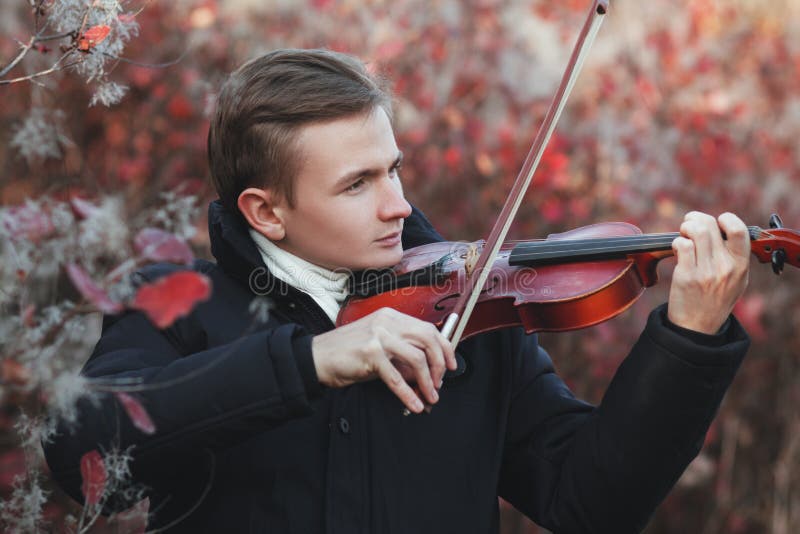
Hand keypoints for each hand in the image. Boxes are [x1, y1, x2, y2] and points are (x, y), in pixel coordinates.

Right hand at [311, 308, 456, 413]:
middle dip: (439, 365)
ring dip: (427, 382)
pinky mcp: (370, 353)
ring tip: (429, 397)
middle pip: (428, 340)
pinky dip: (408, 394)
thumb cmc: (346, 353)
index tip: (451, 365)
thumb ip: (401, 355)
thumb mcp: (379, 347)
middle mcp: (387, 322)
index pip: (428, 328)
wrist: (316, 357)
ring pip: (417, 358)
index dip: (445, 348)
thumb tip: (426, 375)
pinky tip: (413, 404)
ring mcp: (378, 336)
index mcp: (391, 317)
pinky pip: (396, 377)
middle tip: (439, 384)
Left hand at [668, 211, 749, 333]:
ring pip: (696, 232)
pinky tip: (676, 249)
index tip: (717, 221)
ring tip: (683, 234)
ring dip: (685, 227)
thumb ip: (734, 256)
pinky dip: (677, 242)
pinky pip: (682, 246)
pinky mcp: (686, 276)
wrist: (697, 326)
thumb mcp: (737, 280)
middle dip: (696, 219)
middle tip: (689, 225)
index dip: (726, 219)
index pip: (739, 230)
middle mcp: (725, 267)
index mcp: (740, 265)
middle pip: (710, 226)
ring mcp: (706, 272)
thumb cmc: (715, 300)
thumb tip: (722, 229)